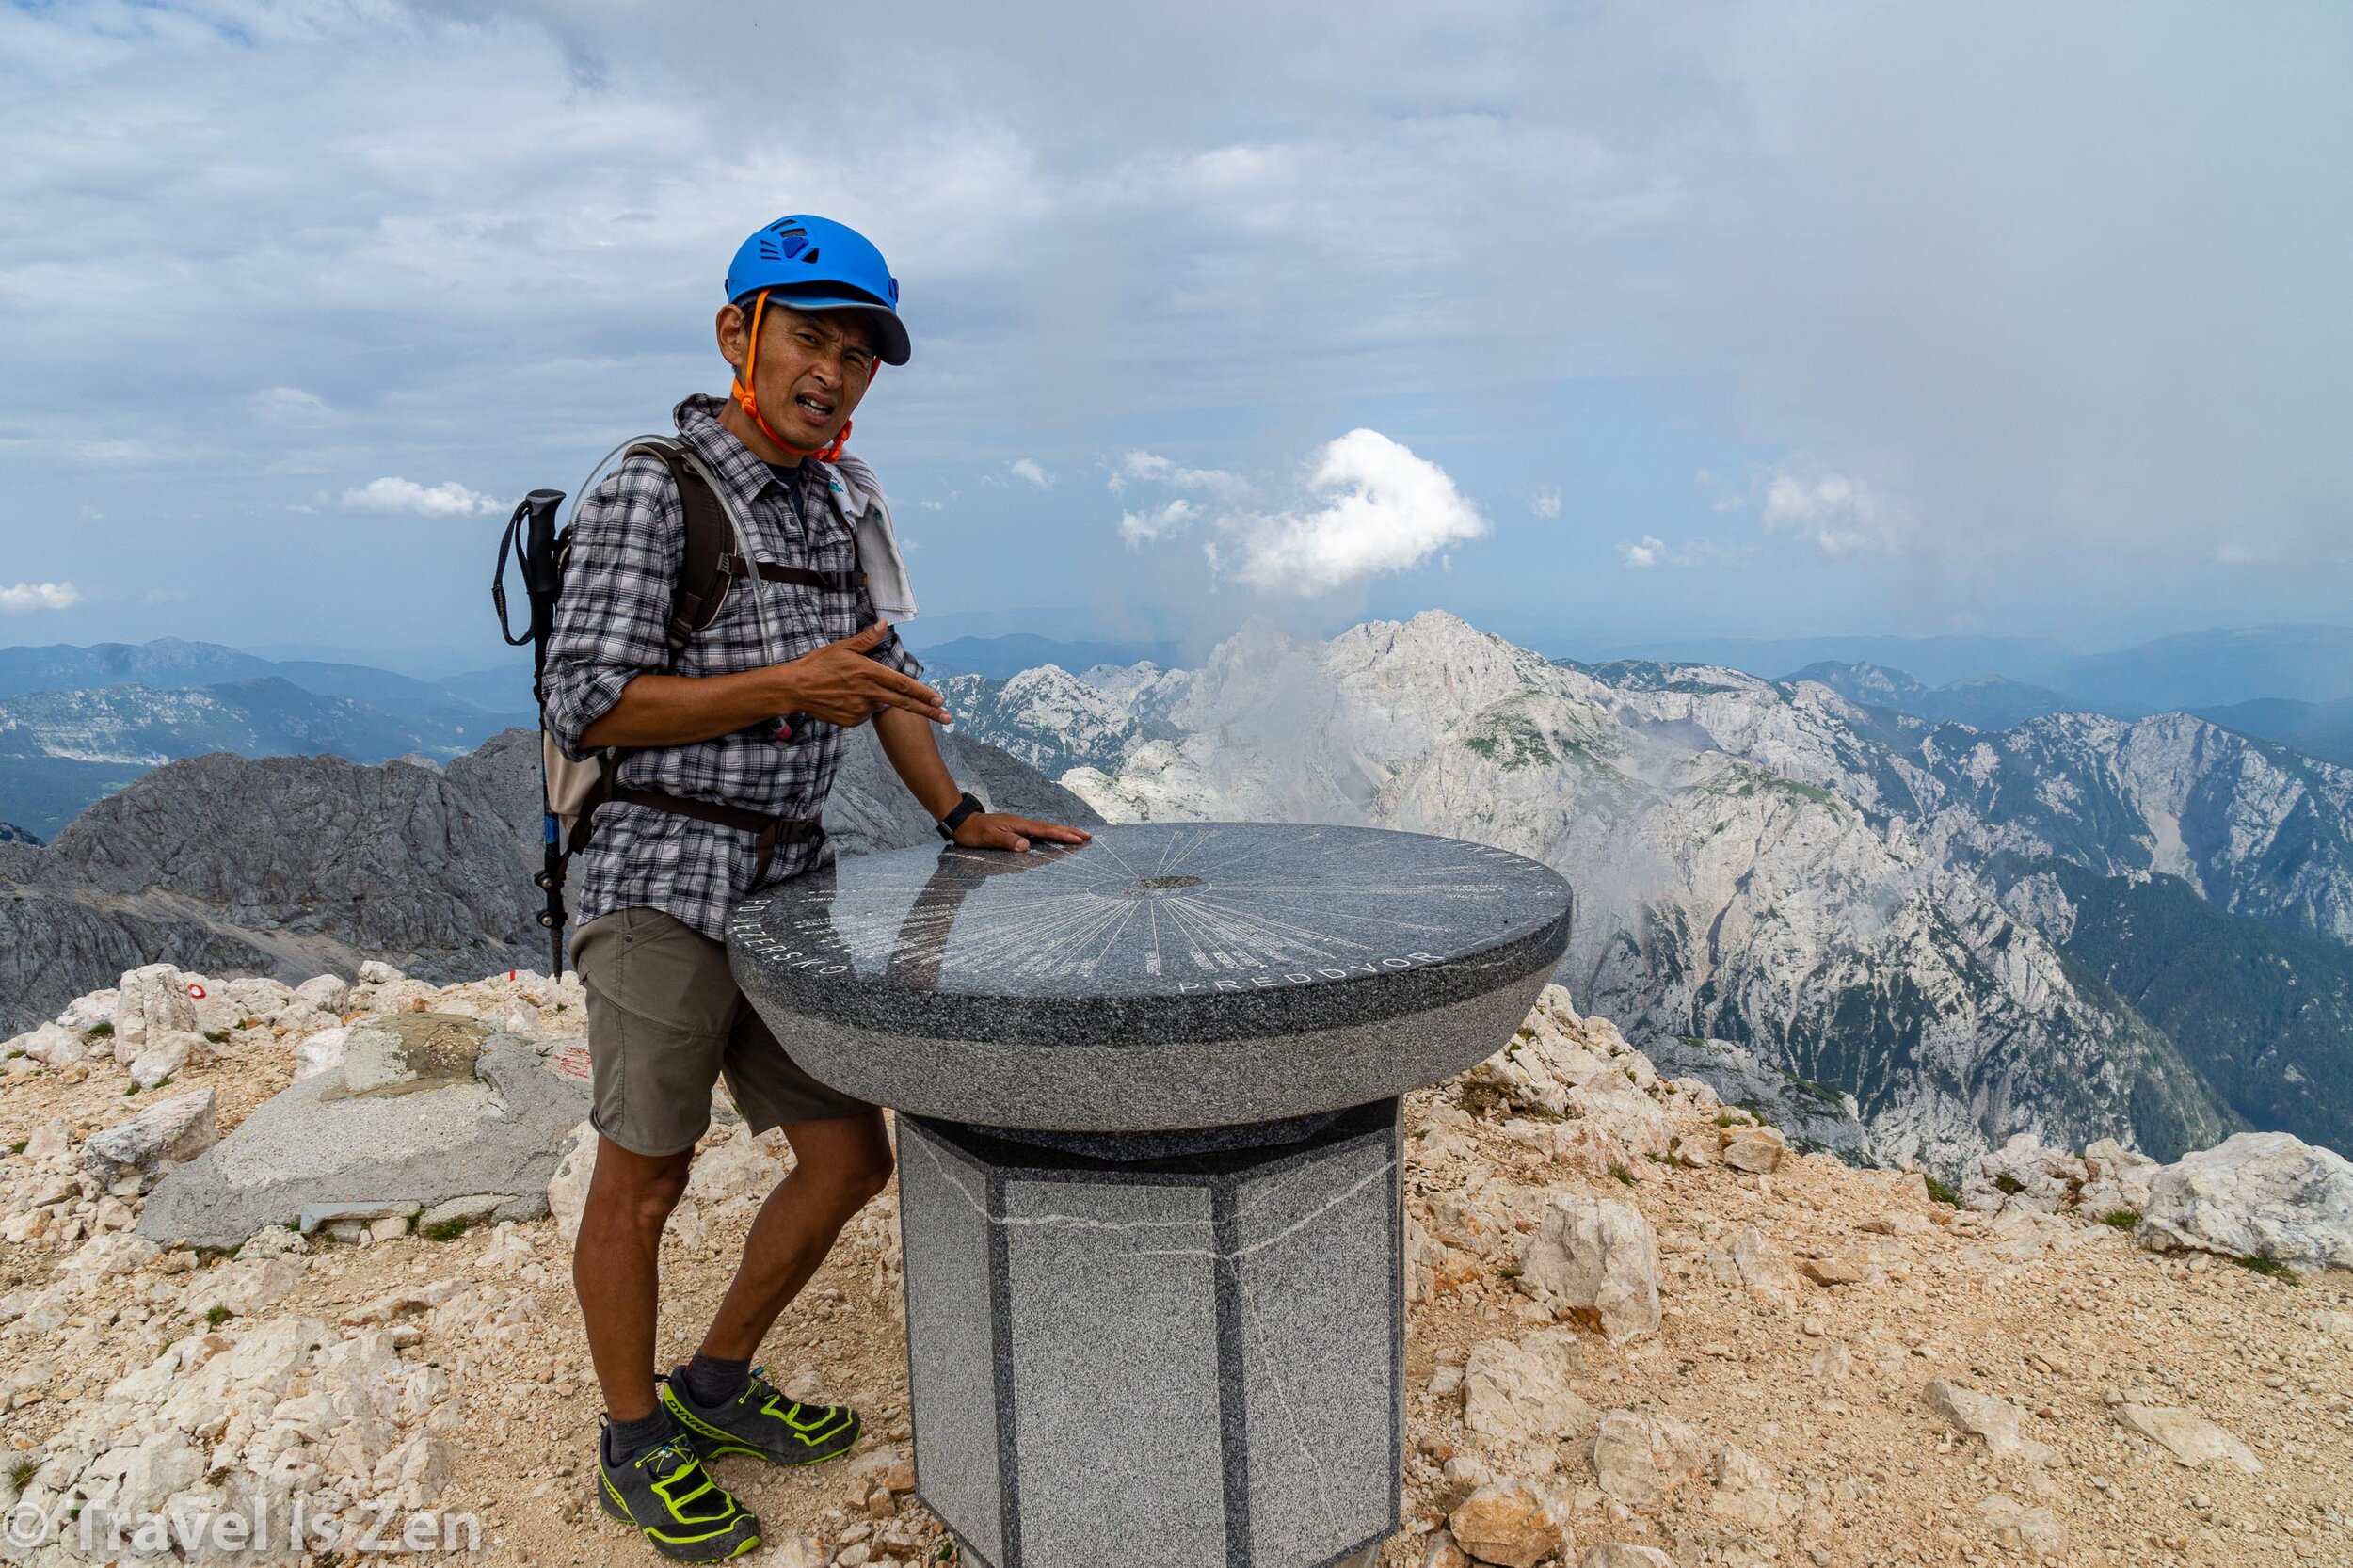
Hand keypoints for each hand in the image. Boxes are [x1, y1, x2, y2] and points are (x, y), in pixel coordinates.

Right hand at [773, 622, 949, 726]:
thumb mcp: (843, 647)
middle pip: (904, 704)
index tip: (940, 700)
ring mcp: (860, 709)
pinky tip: (847, 698)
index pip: (903, 684)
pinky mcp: (852, 721)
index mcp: (869, 673)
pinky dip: (864, 707)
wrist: (795, 688)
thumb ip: (867, 639)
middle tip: (948, 718)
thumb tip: (884, 624)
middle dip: (929, 712)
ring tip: (854, 689)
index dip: (923, 693)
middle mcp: (868, 693)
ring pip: (881, 705)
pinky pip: (866, 714)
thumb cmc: (818, 664)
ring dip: (880, 700)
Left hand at [953, 813, 1093, 852]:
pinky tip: (1054, 838)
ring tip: (1077, 836)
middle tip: (1088, 836)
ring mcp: (1020, 825)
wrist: (962, 822)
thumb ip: (1008, 841)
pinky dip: (1051, 834)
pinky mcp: (1016, 829)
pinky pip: (1039, 832)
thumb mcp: (989, 838)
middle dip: (1070, 831)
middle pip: (1051, 827)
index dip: (1063, 835)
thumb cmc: (974, 832)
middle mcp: (1022, 823)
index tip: (1079, 838)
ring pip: (1046, 829)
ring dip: (1062, 832)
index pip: (1046, 830)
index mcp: (1019, 824)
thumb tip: (1027, 846)